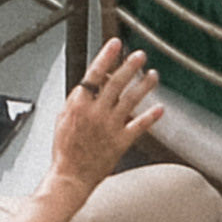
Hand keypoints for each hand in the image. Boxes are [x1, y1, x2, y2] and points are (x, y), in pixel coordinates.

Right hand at [47, 37, 161, 196]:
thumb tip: (88, 83)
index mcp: (79, 105)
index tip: (115, 44)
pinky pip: (138, 127)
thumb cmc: (65, 149)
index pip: (94, 74)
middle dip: (129, 66)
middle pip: (115, 83)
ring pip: (130, 101)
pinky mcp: (120, 142)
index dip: (106, 57)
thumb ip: (77, 99)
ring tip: (152, 75)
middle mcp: (96, 113)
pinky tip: (159, 108)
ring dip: (143, 86)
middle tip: (139, 55)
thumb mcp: (63, 117)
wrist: (70, 177)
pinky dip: (150, 117)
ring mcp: (110, 127)